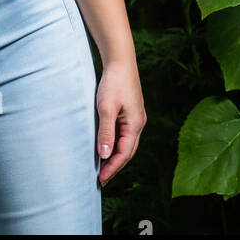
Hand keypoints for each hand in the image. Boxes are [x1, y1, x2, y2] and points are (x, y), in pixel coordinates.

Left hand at [95, 60, 145, 186]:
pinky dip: (116, 143)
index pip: (124, 154)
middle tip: (101, 179)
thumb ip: (105, 132)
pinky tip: (106, 145)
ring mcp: (135, 117)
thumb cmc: (113, 82)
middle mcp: (138, 123)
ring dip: (115, 155)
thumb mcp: (106, 107)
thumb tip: (104, 155)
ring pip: (126, 143)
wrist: (120, 59)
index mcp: (135, 124)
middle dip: (115, 165)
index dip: (112, 168)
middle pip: (128, 151)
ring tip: (102, 166)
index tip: (101, 179)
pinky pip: (124, 133)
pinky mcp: (130, 111)